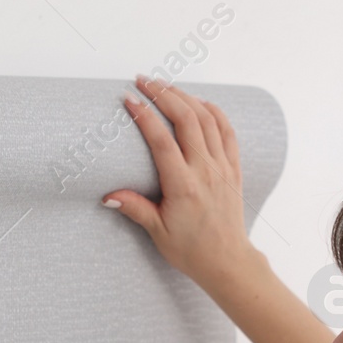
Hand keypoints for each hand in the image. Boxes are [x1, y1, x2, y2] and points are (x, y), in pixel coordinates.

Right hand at [103, 75, 261, 293]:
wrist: (228, 261)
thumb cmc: (192, 250)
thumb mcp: (158, 232)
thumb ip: (135, 208)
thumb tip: (108, 195)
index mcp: (184, 187)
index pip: (162, 140)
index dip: (144, 115)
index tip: (128, 99)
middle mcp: (206, 172)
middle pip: (186, 119)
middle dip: (163, 94)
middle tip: (143, 81)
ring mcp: (223, 168)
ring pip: (207, 119)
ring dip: (185, 97)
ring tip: (165, 86)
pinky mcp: (234, 169)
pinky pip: (227, 131)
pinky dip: (213, 111)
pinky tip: (199, 102)